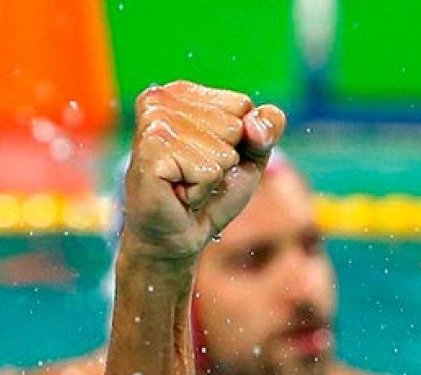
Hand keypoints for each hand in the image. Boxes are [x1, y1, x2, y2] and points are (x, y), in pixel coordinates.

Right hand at [120, 81, 286, 260]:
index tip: (209, 157)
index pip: (242, 104)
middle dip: (225, 159)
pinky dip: (202, 190)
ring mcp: (154, 122)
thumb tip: (253, 123)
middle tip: (195, 174)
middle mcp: (161, 100)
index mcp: (182, 92)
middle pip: (235, 125)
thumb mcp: (249, 156)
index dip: (239, 141)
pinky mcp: (152, 149)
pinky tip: (179, 192)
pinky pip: (209, 170)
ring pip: (223, 149)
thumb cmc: (210, 193)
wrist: (178, 235)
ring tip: (186, 183)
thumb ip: (267, 129)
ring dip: (212, 177)